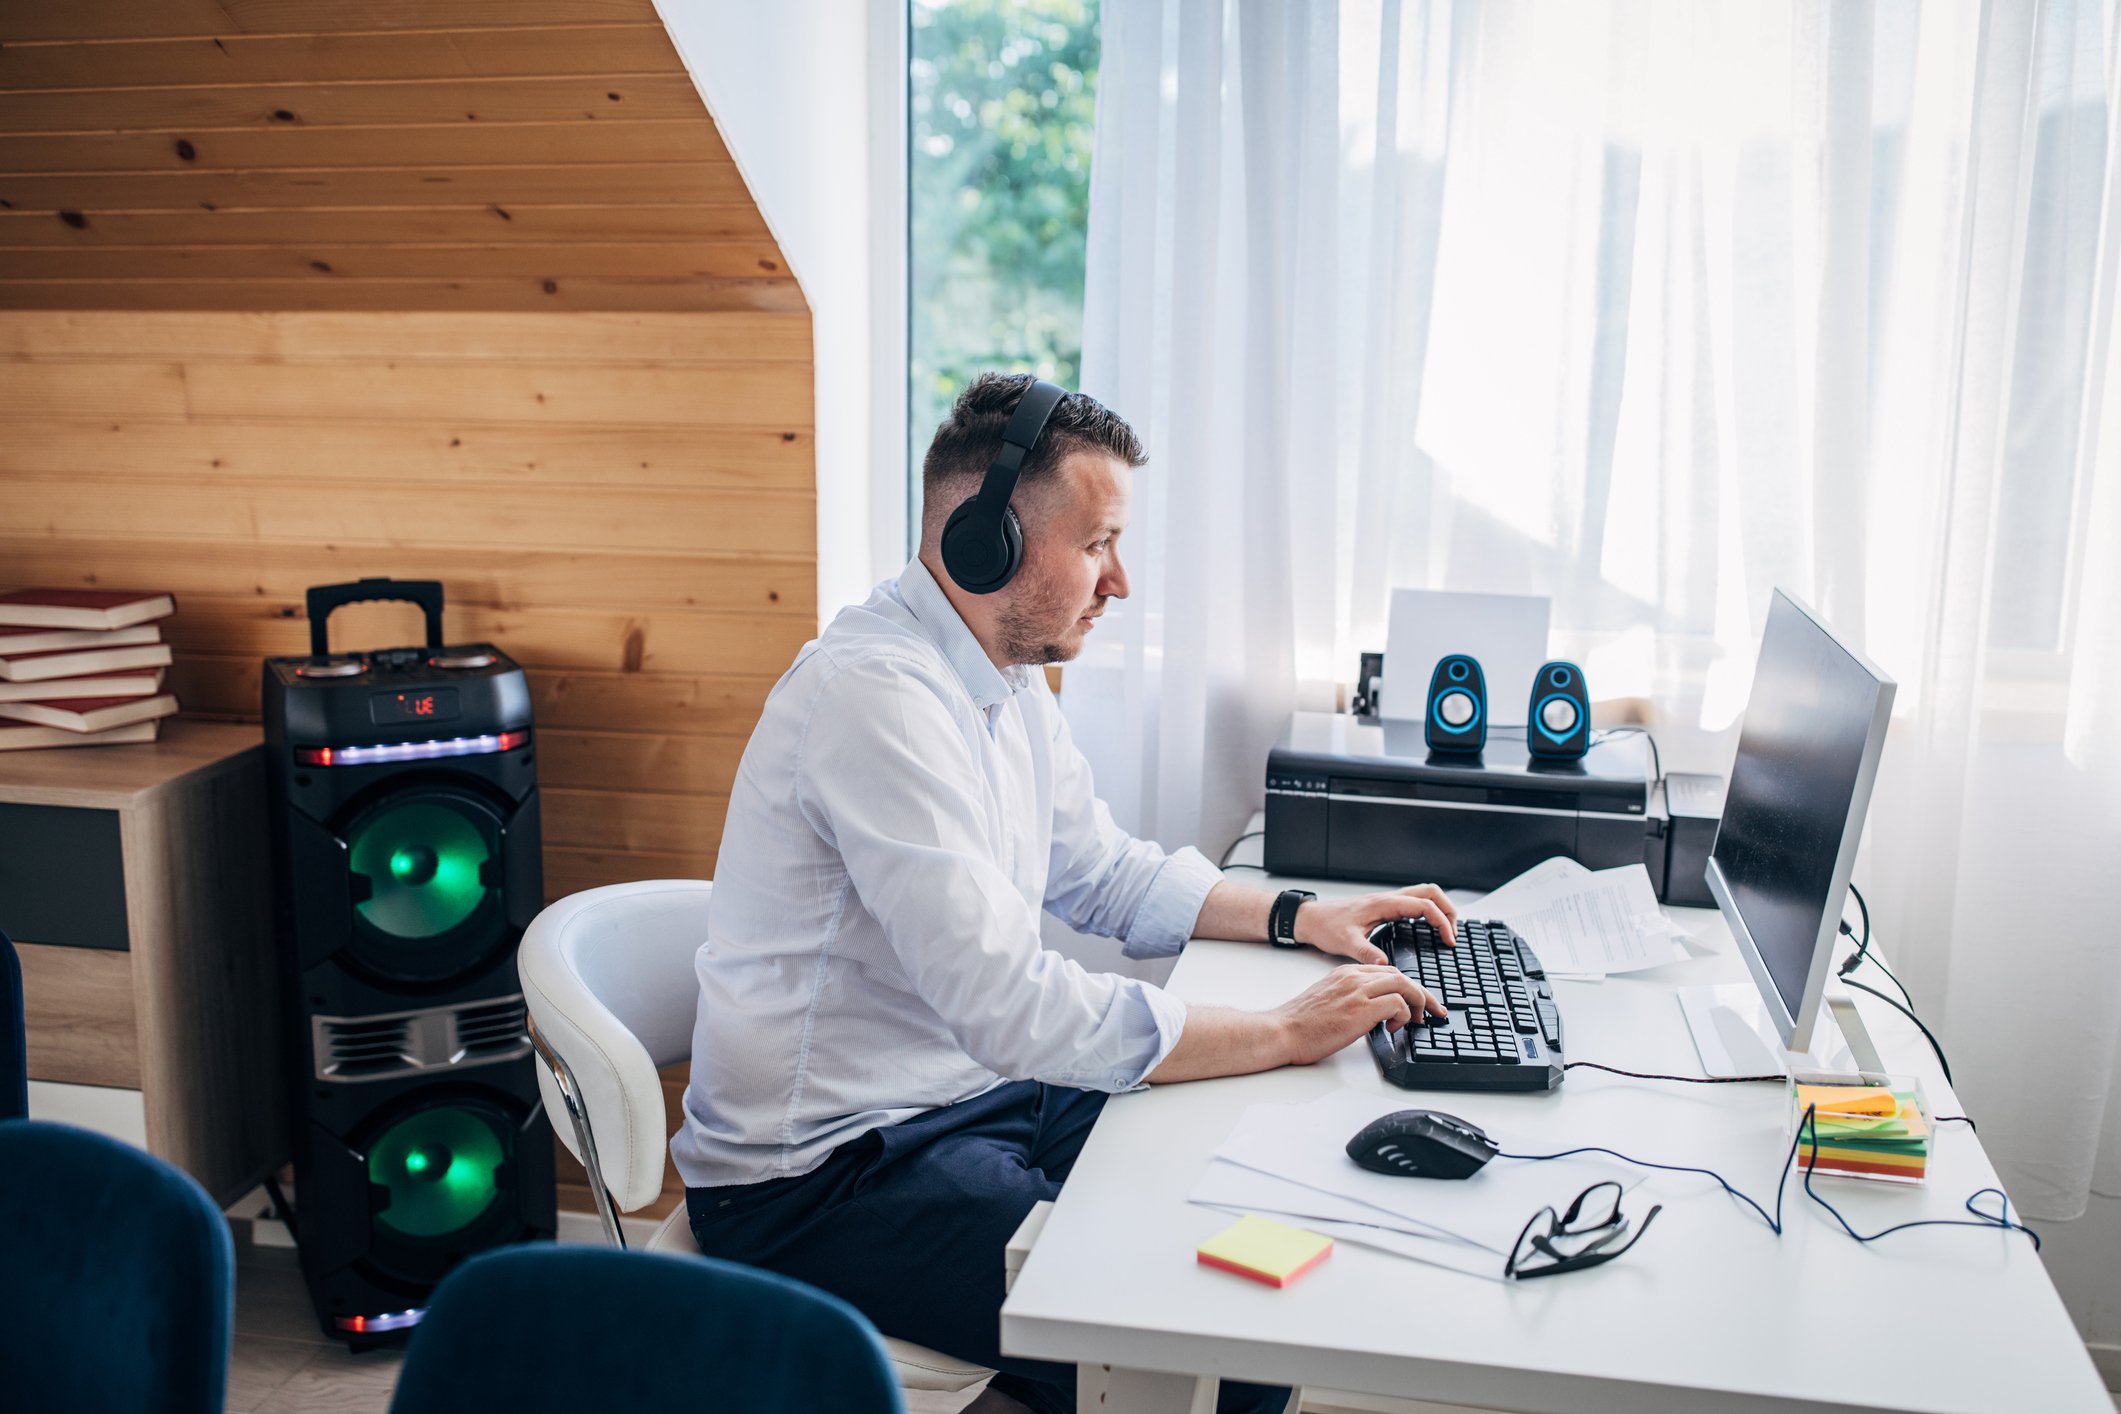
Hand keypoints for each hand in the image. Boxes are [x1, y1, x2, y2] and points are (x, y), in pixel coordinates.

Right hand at [1270, 965, 1445, 1065]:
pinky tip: (1393, 1028)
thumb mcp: (1328, 1000)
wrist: (1282, 1031)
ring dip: (1417, 1003)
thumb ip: (1352, 998)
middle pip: (1400, 975)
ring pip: (1403, 985)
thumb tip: (1375, 1013)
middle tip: (1432, 1011)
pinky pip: (1397, 1004)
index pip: (1387, 971)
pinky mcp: (1360, 1009)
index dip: (1406, 987)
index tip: (1416, 1001)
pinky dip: (1403, 1016)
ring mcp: (1357, 991)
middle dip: (1422, 993)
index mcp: (1345, 973)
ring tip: (1417, 1020)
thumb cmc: (1300, 1023)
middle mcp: (1353, 977)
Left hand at [1292, 885, 1458, 963]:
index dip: (1442, 922)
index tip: (1449, 941)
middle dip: (1448, 910)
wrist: (1311, 919)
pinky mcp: (1384, 907)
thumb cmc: (1326, 926)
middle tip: (1454, 934)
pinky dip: (1428, 911)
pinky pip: (1414, 902)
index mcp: (1383, 904)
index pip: (1424, 906)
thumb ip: (1366, 953)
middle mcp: (1388, 899)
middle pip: (1430, 892)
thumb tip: (1384, 964)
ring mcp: (1387, 901)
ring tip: (1447, 930)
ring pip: (1424, 894)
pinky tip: (1428, 928)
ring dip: (1440, 908)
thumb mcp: (1345, 942)